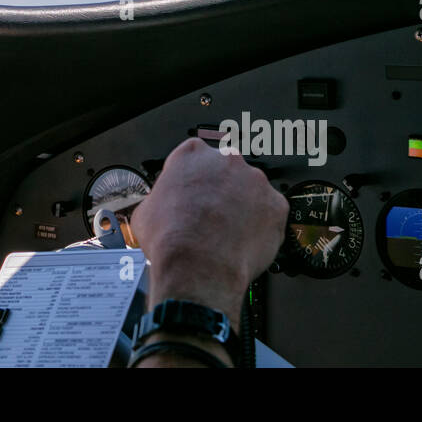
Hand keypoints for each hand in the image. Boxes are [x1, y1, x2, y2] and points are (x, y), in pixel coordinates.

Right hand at [130, 137, 287, 321]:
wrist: (198, 267)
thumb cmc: (172, 240)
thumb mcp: (145, 212)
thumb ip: (159, 199)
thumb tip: (158, 210)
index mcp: (192, 154)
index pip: (194, 157)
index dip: (193, 179)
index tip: (192, 194)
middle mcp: (226, 160)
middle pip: (226, 172)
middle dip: (221, 191)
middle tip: (211, 216)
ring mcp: (254, 181)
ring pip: (251, 192)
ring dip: (243, 208)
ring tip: (228, 234)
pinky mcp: (276, 205)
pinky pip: (271, 214)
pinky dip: (263, 226)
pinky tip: (245, 242)